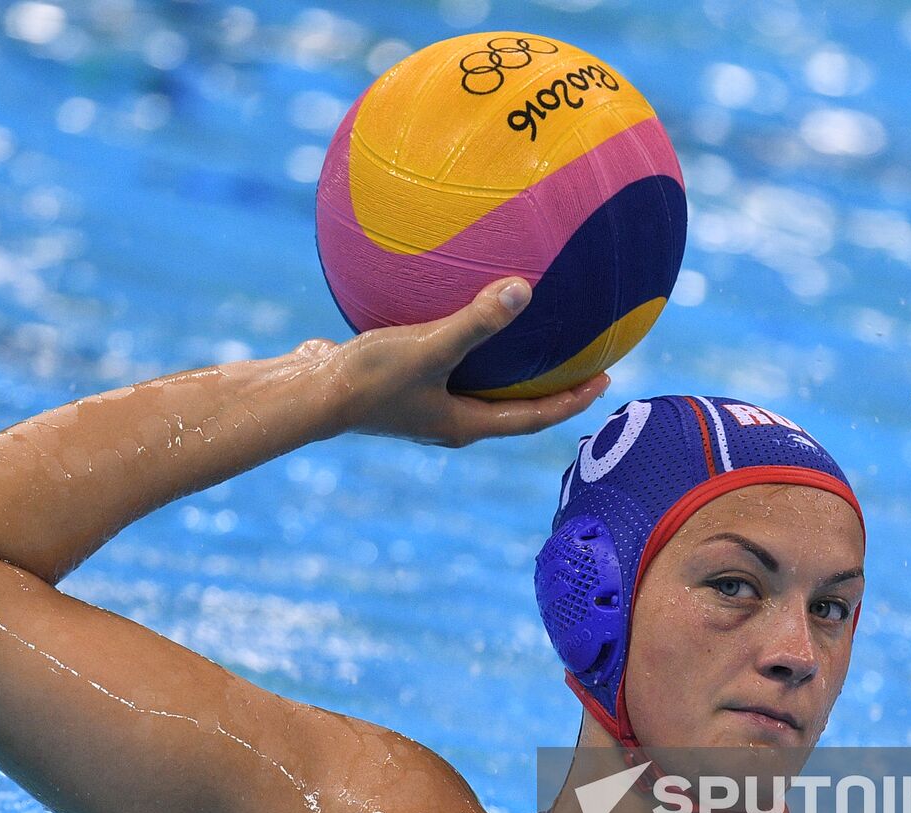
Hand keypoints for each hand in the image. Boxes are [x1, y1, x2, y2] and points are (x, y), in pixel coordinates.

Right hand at [327, 277, 610, 446]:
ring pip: (476, 386)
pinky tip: (455, 304)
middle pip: (511, 407)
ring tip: (526, 334)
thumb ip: (476, 322)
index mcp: (464, 424)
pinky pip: (442, 360)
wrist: (304, 394)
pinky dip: (461, 341)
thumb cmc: (368, 379)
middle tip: (579, 360)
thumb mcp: (429, 347)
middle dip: (547, 386)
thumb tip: (524, 291)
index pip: (533, 418)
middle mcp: (447, 420)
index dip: (572, 401)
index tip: (605, 381)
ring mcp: (421, 404)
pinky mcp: (397, 382)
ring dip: (504, 366)